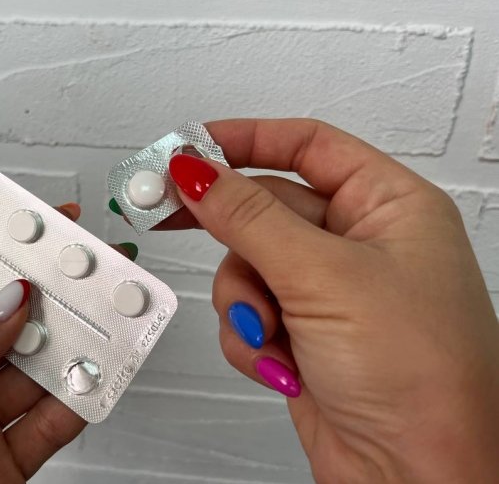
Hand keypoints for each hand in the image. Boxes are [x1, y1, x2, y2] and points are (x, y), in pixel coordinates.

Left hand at [0, 204, 136, 483]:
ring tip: (102, 316)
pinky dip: (79, 400)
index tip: (33, 234)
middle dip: (47, 301)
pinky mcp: (1, 467)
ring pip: (35, 375)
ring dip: (71, 347)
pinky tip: (95, 376)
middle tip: (84, 272)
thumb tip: (7, 300)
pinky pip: (50, 426)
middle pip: (6, 330)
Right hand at [146, 119, 498, 482]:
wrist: (419, 476)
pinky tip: (279, 360)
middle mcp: (360, 243)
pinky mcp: (304, 333)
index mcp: (389, 206)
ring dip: (244, 299)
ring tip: (269, 327)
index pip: (306, 146)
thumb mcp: (323, 275)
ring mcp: (329, 292)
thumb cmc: (423, 376)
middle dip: (226, 227)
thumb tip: (198, 172)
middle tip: (167, 211)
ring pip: (246, 265)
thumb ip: (248, 217)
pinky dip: (250, 337)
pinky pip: (248, 312)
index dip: (244, 140)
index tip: (189, 147)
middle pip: (265, 208)